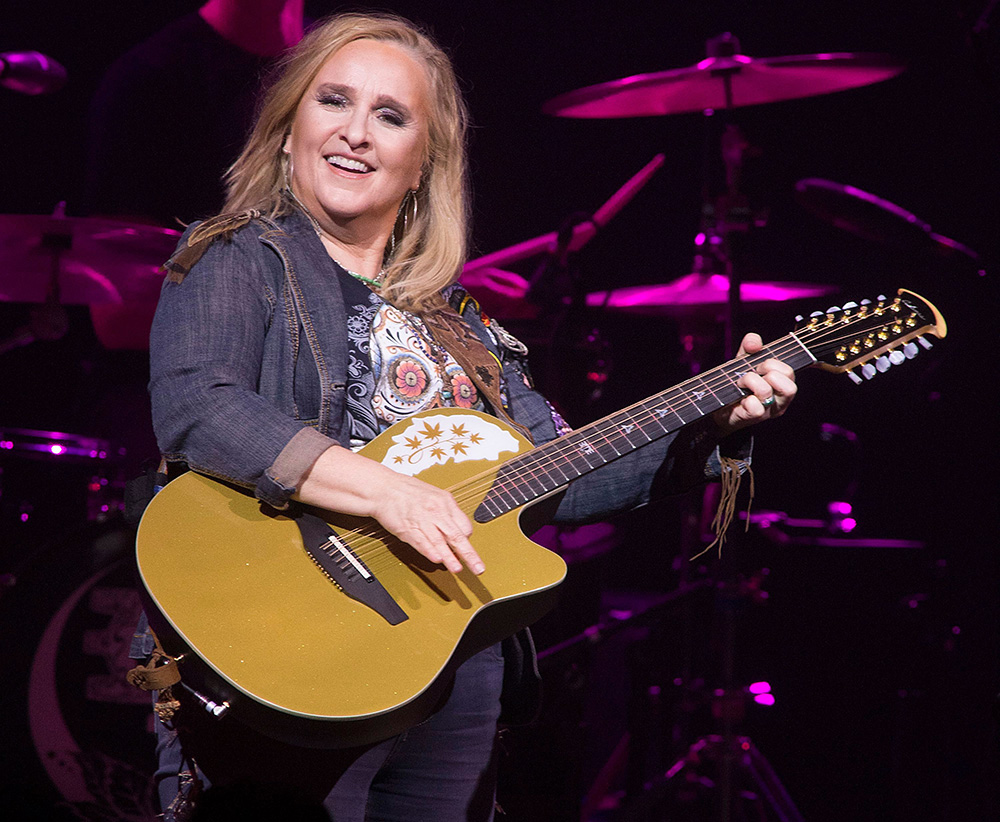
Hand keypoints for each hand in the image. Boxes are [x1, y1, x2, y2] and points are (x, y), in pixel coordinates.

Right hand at [297, 445, 484, 574]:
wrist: (383, 488)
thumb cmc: (407, 491)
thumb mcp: (434, 495)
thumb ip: (446, 512)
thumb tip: (457, 530)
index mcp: (445, 502)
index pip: (464, 525)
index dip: (467, 539)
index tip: (466, 548)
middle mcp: (436, 511)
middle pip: (457, 536)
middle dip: (469, 555)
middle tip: (478, 568)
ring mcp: (422, 521)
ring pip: (440, 542)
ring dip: (450, 558)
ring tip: (458, 569)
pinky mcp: (407, 529)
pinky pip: (421, 542)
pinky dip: (430, 552)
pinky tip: (437, 560)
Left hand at [713, 332, 796, 434]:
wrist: (719, 406)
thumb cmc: (738, 384)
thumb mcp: (744, 361)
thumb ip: (750, 346)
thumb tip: (754, 341)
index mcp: (783, 384)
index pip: (789, 371)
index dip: (772, 363)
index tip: (758, 365)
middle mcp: (781, 400)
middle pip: (787, 382)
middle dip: (766, 370)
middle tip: (750, 373)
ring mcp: (769, 411)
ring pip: (766, 391)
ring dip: (749, 381)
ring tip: (741, 384)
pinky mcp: (755, 418)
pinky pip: (755, 407)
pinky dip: (745, 399)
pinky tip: (739, 398)